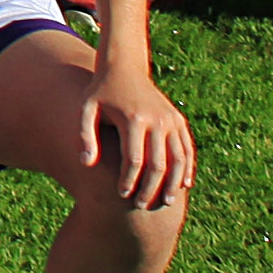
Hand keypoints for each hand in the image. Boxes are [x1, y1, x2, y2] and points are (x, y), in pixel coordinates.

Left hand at [86, 63, 196, 212]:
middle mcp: (156, 120)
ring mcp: (171, 120)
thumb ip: (85, 136)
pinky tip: (184, 184)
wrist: (123, 68)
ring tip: (166, 202)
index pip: (134, 159)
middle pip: (158, 163)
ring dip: (174, 183)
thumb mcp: (86, 109)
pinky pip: (187, 148)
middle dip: (150, 187)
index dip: (129, 179)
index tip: (121, 195)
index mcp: (133, 119)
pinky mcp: (179, 120)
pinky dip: (187, 168)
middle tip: (141, 205)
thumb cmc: (99, 92)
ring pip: (178, 159)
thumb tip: (86, 164)